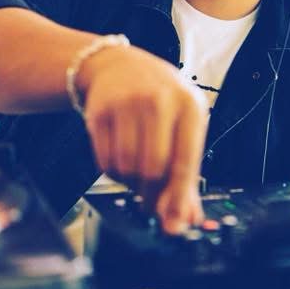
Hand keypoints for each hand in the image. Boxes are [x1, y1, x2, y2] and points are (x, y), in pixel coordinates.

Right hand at [77, 43, 207, 232]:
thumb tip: (186, 217)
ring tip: (136, 174)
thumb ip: (187, 173)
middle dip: (151, 193)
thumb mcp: (182, 125)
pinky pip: (105, 160)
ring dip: (130, 183)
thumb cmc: (159, 101)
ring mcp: (127, 103)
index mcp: (189, 105)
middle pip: (153, 169)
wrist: (118, 65)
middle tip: (150, 201)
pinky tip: (120, 162)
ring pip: (127, 167)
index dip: (178, 198)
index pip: (185, 161)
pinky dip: (113, 172)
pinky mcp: (99, 110)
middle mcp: (159, 100)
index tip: (174, 222)